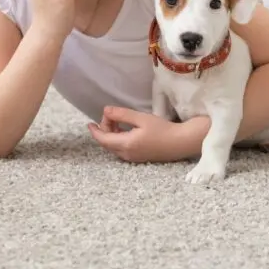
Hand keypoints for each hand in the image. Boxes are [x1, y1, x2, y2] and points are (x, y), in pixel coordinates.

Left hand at [88, 106, 202, 162]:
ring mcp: (132, 158)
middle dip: (104, 130)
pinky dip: (118, 140)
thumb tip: (105, 111)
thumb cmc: (162, 129)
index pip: (103, 139)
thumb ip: (122, 115)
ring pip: (114, 147)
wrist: (179, 143)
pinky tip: (124, 131)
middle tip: (110, 116)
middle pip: (107, 143)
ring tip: (116, 122)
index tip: (89, 123)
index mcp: (126, 144)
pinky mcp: (138, 158)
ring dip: (111, 135)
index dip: (95, 131)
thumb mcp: (141, 118)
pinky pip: (121, 150)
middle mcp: (126, 154)